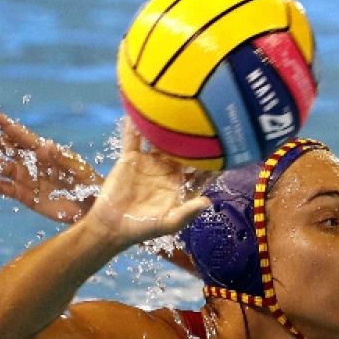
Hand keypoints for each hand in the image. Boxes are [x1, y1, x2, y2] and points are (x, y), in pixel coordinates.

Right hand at [0, 109, 104, 223]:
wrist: (92, 208)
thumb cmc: (90, 185)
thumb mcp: (79, 171)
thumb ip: (62, 159)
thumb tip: (47, 146)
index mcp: (43, 150)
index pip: (19, 134)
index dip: (3, 124)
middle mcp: (30, 161)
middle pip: (2, 146)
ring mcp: (25, 178)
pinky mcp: (23, 195)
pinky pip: (0, 187)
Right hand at [82, 120, 213, 245]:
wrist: (113, 226)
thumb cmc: (144, 228)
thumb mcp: (169, 223)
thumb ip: (188, 212)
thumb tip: (208, 201)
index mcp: (181, 185)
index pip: (200, 171)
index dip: (212, 162)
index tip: (225, 150)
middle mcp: (167, 170)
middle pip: (183, 151)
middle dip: (192, 139)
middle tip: (203, 121)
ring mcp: (149, 162)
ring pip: (160, 141)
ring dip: (165, 128)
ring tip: (174, 111)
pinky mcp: (130, 158)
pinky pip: (132, 139)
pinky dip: (133, 126)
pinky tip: (137, 113)